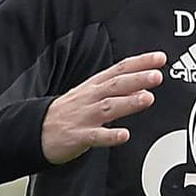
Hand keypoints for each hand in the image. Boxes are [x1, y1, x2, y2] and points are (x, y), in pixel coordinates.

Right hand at [43, 52, 166, 163]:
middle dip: (138, 79)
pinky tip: (123, 135)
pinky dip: (110, 136)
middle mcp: (91, 98)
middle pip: (116, 85)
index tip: (160, 59)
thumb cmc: (69, 111)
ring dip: (128, 102)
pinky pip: (96, 136)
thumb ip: (117, 90)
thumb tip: (144, 87)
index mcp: (95, 86)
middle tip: (157, 75)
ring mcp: (84, 116)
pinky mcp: (78, 136)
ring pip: (108, 107)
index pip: (120, 69)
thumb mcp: (91, 94)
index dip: (140, 63)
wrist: (36, 130)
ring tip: (147, 98)